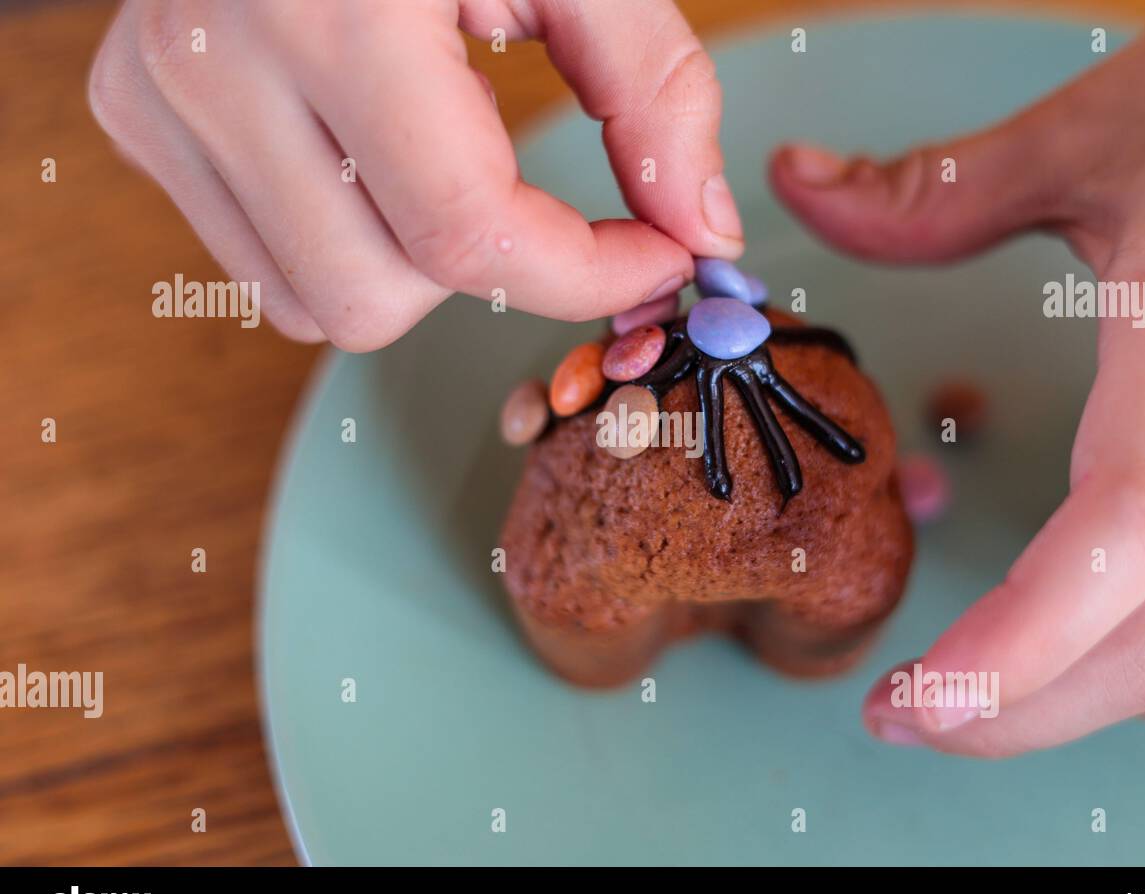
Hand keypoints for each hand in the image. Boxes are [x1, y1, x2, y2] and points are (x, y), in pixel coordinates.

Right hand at [89, 0, 741, 348]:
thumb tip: (700, 228)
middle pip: (379, 299)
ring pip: (312, 303)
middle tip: (521, 191)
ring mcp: (162, 93)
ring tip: (431, 157)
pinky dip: (339, 242)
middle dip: (484, 271)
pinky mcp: (132, 111)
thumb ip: (652, 87)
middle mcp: (220, 64)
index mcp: (338, 14)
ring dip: (406, 267)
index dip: (586, 275)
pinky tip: (363, 155)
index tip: (655, 258)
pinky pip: (259, 266)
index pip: (468, 237)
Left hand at [770, 0, 1144, 755]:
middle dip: (1015, 712)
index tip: (908, 699)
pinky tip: (1107, 640)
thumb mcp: (1082, 136)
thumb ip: (927, 191)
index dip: (1018, 646)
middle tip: (899, 711)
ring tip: (999, 691)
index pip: (1123, 538)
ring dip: (1105, 706)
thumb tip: (796, 184)